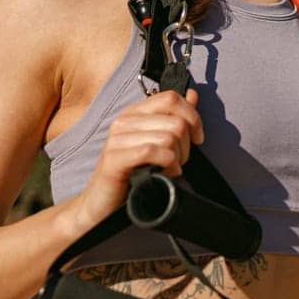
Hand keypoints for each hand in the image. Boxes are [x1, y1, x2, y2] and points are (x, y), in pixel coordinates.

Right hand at [71, 87, 203, 228]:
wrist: (101, 203)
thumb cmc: (131, 174)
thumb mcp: (156, 142)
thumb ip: (173, 117)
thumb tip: (192, 95)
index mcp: (135, 112)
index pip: (171, 98)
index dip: (192, 117)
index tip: (197, 138)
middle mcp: (124, 121)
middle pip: (175, 121)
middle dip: (186, 145)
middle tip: (179, 161)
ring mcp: (116, 139)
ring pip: (167, 137)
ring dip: (177, 158)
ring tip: (170, 169)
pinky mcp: (114, 159)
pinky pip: (151, 151)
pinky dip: (167, 164)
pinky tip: (165, 174)